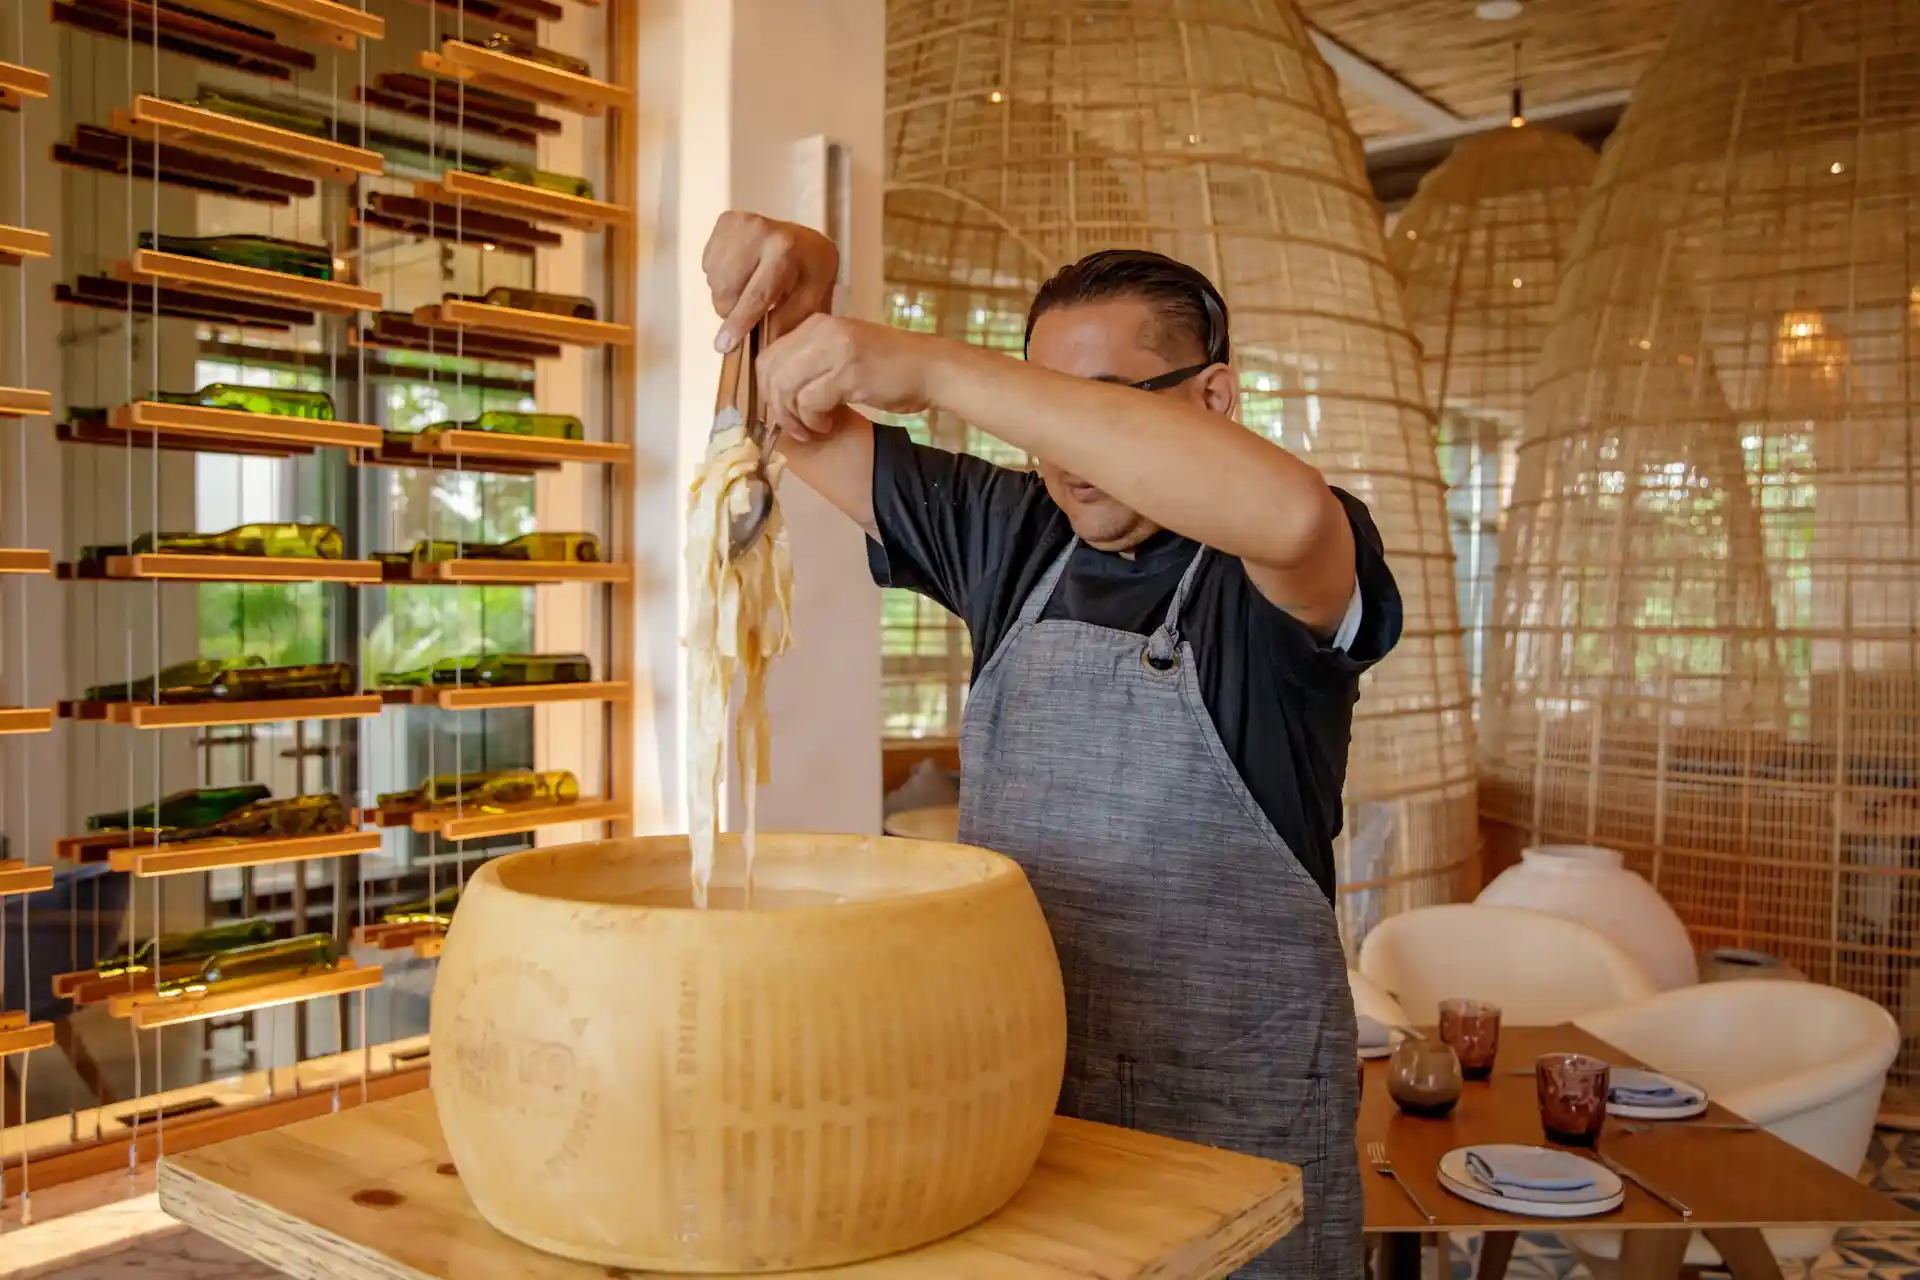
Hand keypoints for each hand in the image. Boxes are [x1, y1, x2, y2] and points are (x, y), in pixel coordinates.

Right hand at [702, 211, 838, 354]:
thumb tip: (758, 345)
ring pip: (714, 280)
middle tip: (750, 312)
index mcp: (786, 250)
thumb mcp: (811, 300)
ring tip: (749, 289)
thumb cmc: (811, 275)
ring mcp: (740, 223)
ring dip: (726, 295)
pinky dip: (721, 276)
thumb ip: (786, 323)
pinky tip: (742, 272)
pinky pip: (709, 265)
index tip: (723, 345)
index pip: (756, 294)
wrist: (807, 241)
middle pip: (727, 290)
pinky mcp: (726, 221)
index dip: (738, 322)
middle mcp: (761, 230)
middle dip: (733, 311)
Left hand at [759, 315, 958, 441]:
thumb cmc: (889, 367)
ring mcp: (835, 350)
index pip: (768, 356)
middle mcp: (821, 330)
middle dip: (776, 407)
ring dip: (794, 417)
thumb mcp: (842, 353)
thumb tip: (776, 390)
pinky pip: (810, 402)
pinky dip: (814, 421)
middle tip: (795, 426)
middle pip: (770, 372)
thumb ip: (811, 361)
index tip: (783, 411)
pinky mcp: (848, 373)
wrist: (930, 368)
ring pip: (785, 388)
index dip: (767, 389)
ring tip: (812, 429)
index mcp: (816, 324)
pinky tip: (829, 425)